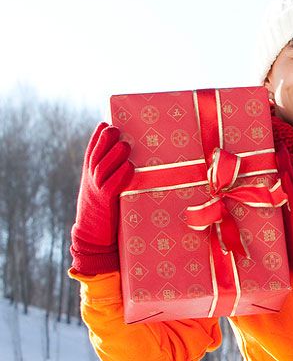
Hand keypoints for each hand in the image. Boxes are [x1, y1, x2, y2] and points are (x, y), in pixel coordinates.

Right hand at [70, 123, 133, 275]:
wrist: (93, 237)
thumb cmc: (105, 213)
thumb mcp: (105, 191)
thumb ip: (113, 177)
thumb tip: (134, 163)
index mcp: (90, 176)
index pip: (91, 152)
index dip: (97, 138)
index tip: (105, 123)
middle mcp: (91, 180)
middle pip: (96, 156)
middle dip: (104, 141)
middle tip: (115, 128)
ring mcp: (96, 191)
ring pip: (103, 168)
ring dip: (114, 155)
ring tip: (125, 144)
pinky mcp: (105, 203)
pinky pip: (112, 187)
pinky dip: (120, 176)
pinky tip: (130, 167)